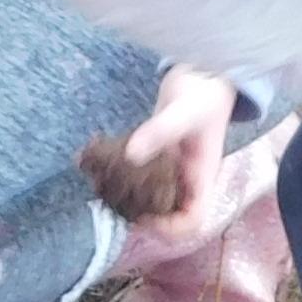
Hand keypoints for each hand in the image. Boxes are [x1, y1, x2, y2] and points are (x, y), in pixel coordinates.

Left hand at [110, 70, 242, 253]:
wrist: (205, 73)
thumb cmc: (204, 92)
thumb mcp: (184, 110)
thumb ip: (160, 131)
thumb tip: (131, 155)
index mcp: (202, 177)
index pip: (192, 220)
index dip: (169, 228)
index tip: (142, 216)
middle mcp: (186, 180)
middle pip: (166, 217)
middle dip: (138, 214)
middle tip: (111, 199)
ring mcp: (171, 171)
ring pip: (148, 200)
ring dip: (123, 197)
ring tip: (99, 182)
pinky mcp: (155, 159)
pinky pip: (138, 177)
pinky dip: (117, 175)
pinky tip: (96, 163)